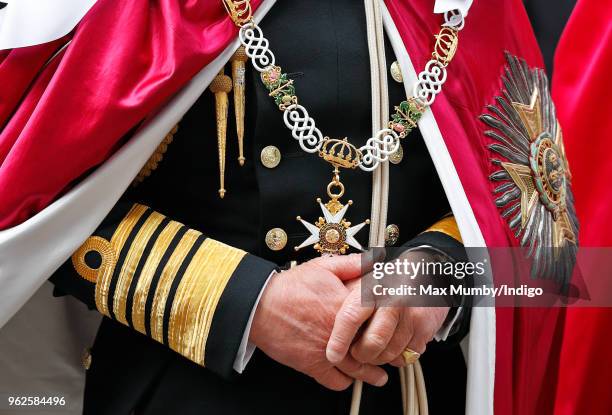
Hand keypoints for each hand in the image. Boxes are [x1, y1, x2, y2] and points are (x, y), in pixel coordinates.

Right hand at [250, 254, 388, 390]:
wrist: (260, 305)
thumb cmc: (289, 286)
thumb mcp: (323, 267)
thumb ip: (352, 264)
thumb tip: (374, 260)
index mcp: (347, 308)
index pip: (378, 321)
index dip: (387, 325)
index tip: (391, 327)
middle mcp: (340, 332)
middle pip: (372, 349)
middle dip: (383, 354)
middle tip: (389, 355)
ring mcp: (328, 350)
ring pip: (358, 369)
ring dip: (370, 374)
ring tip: (378, 376)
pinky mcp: (313, 365)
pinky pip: (336, 381)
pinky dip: (345, 382)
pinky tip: (348, 378)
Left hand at [326, 251, 449, 366]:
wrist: (427, 271)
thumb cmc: (389, 278)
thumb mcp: (363, 275)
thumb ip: (344, 289)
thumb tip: (324, 312)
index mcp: (372, 288)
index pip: (351, 317)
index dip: (340, 340)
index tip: (332, 355)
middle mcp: (392, 301)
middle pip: (372, 343)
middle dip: (361, 355)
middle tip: (358, 351)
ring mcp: (411, 316)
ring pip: (389, 354)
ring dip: (379, 357)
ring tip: (376, 345)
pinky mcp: (425, 329)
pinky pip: (406, 356)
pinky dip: (397, 356)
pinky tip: (394, 342)